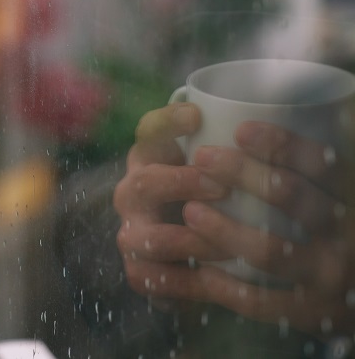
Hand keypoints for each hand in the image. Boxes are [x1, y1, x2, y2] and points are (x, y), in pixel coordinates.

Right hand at [114, 103, 230, 309]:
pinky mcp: (139, 270)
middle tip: (222, 188)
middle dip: (181, 184)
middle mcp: (132, 192)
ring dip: (193, 242)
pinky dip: (189, 283)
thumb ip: (228, 150)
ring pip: (151, 238)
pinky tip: (217, 279)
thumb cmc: (210, 198)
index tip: (197, 116)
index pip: (147, 131)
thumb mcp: (214, 167)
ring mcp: (131, 233)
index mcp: (148, 159)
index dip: (167, 123)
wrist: (182, 253)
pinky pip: (157, 279)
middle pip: (143, 183)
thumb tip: (268, 127)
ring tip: (229, 247)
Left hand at [179, 121, 354, 337]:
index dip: (281, 144)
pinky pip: (261, 300)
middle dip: (242, 173)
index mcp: (351, 198)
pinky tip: (200, 269)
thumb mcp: (337, 196)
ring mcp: (329, 278)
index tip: (241, 130)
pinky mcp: (311, 314)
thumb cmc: (340, 232)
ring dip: (223, 229)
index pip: (321, 163)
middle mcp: (346, 236)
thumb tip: (309, 110)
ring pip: (268, 250)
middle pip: (290, 195)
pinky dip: (226, 285)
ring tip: (190, 211)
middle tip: (202, 157)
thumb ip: (316, 166)